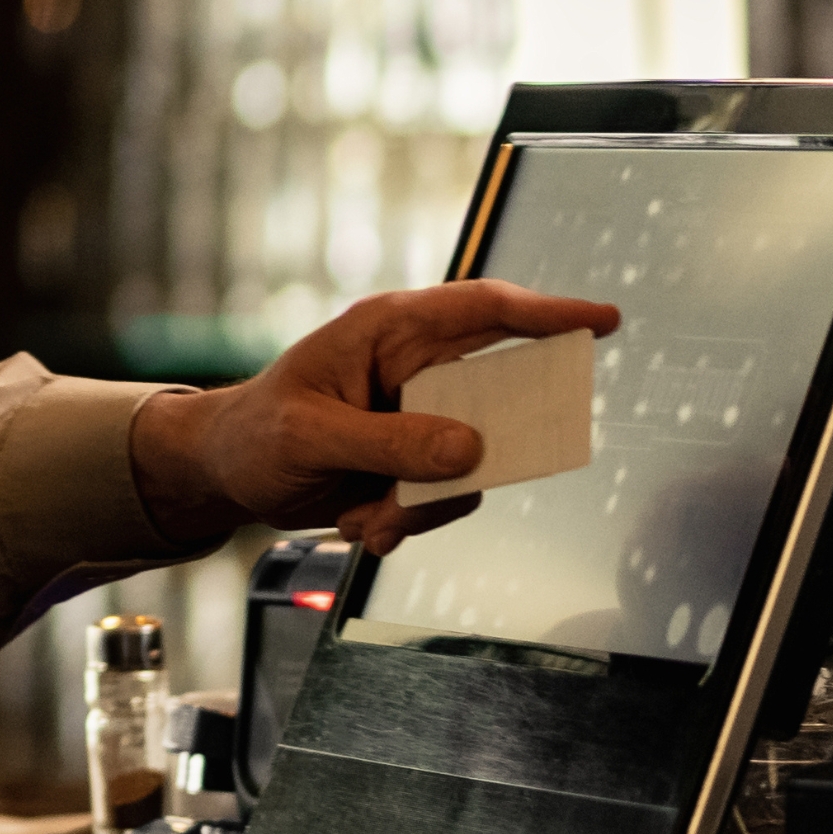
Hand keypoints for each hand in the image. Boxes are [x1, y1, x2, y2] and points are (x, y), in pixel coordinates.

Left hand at [127, 280, 620, 556]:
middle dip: (488, 449)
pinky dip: (408, 520)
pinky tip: (360, 524)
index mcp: (387, 331)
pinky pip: (448, 497)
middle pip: (498, 394)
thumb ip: (390, 442)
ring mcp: (421, 417)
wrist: (229, 475)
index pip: (482, 309)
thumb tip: (470, 449)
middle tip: (462, 475)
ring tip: (371, 520)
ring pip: (475, 464)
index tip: (603, 321)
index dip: (547, 311)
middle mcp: (414, 367)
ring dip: (426, 504)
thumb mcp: (312, 436)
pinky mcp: (418, 461)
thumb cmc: (256, 432)